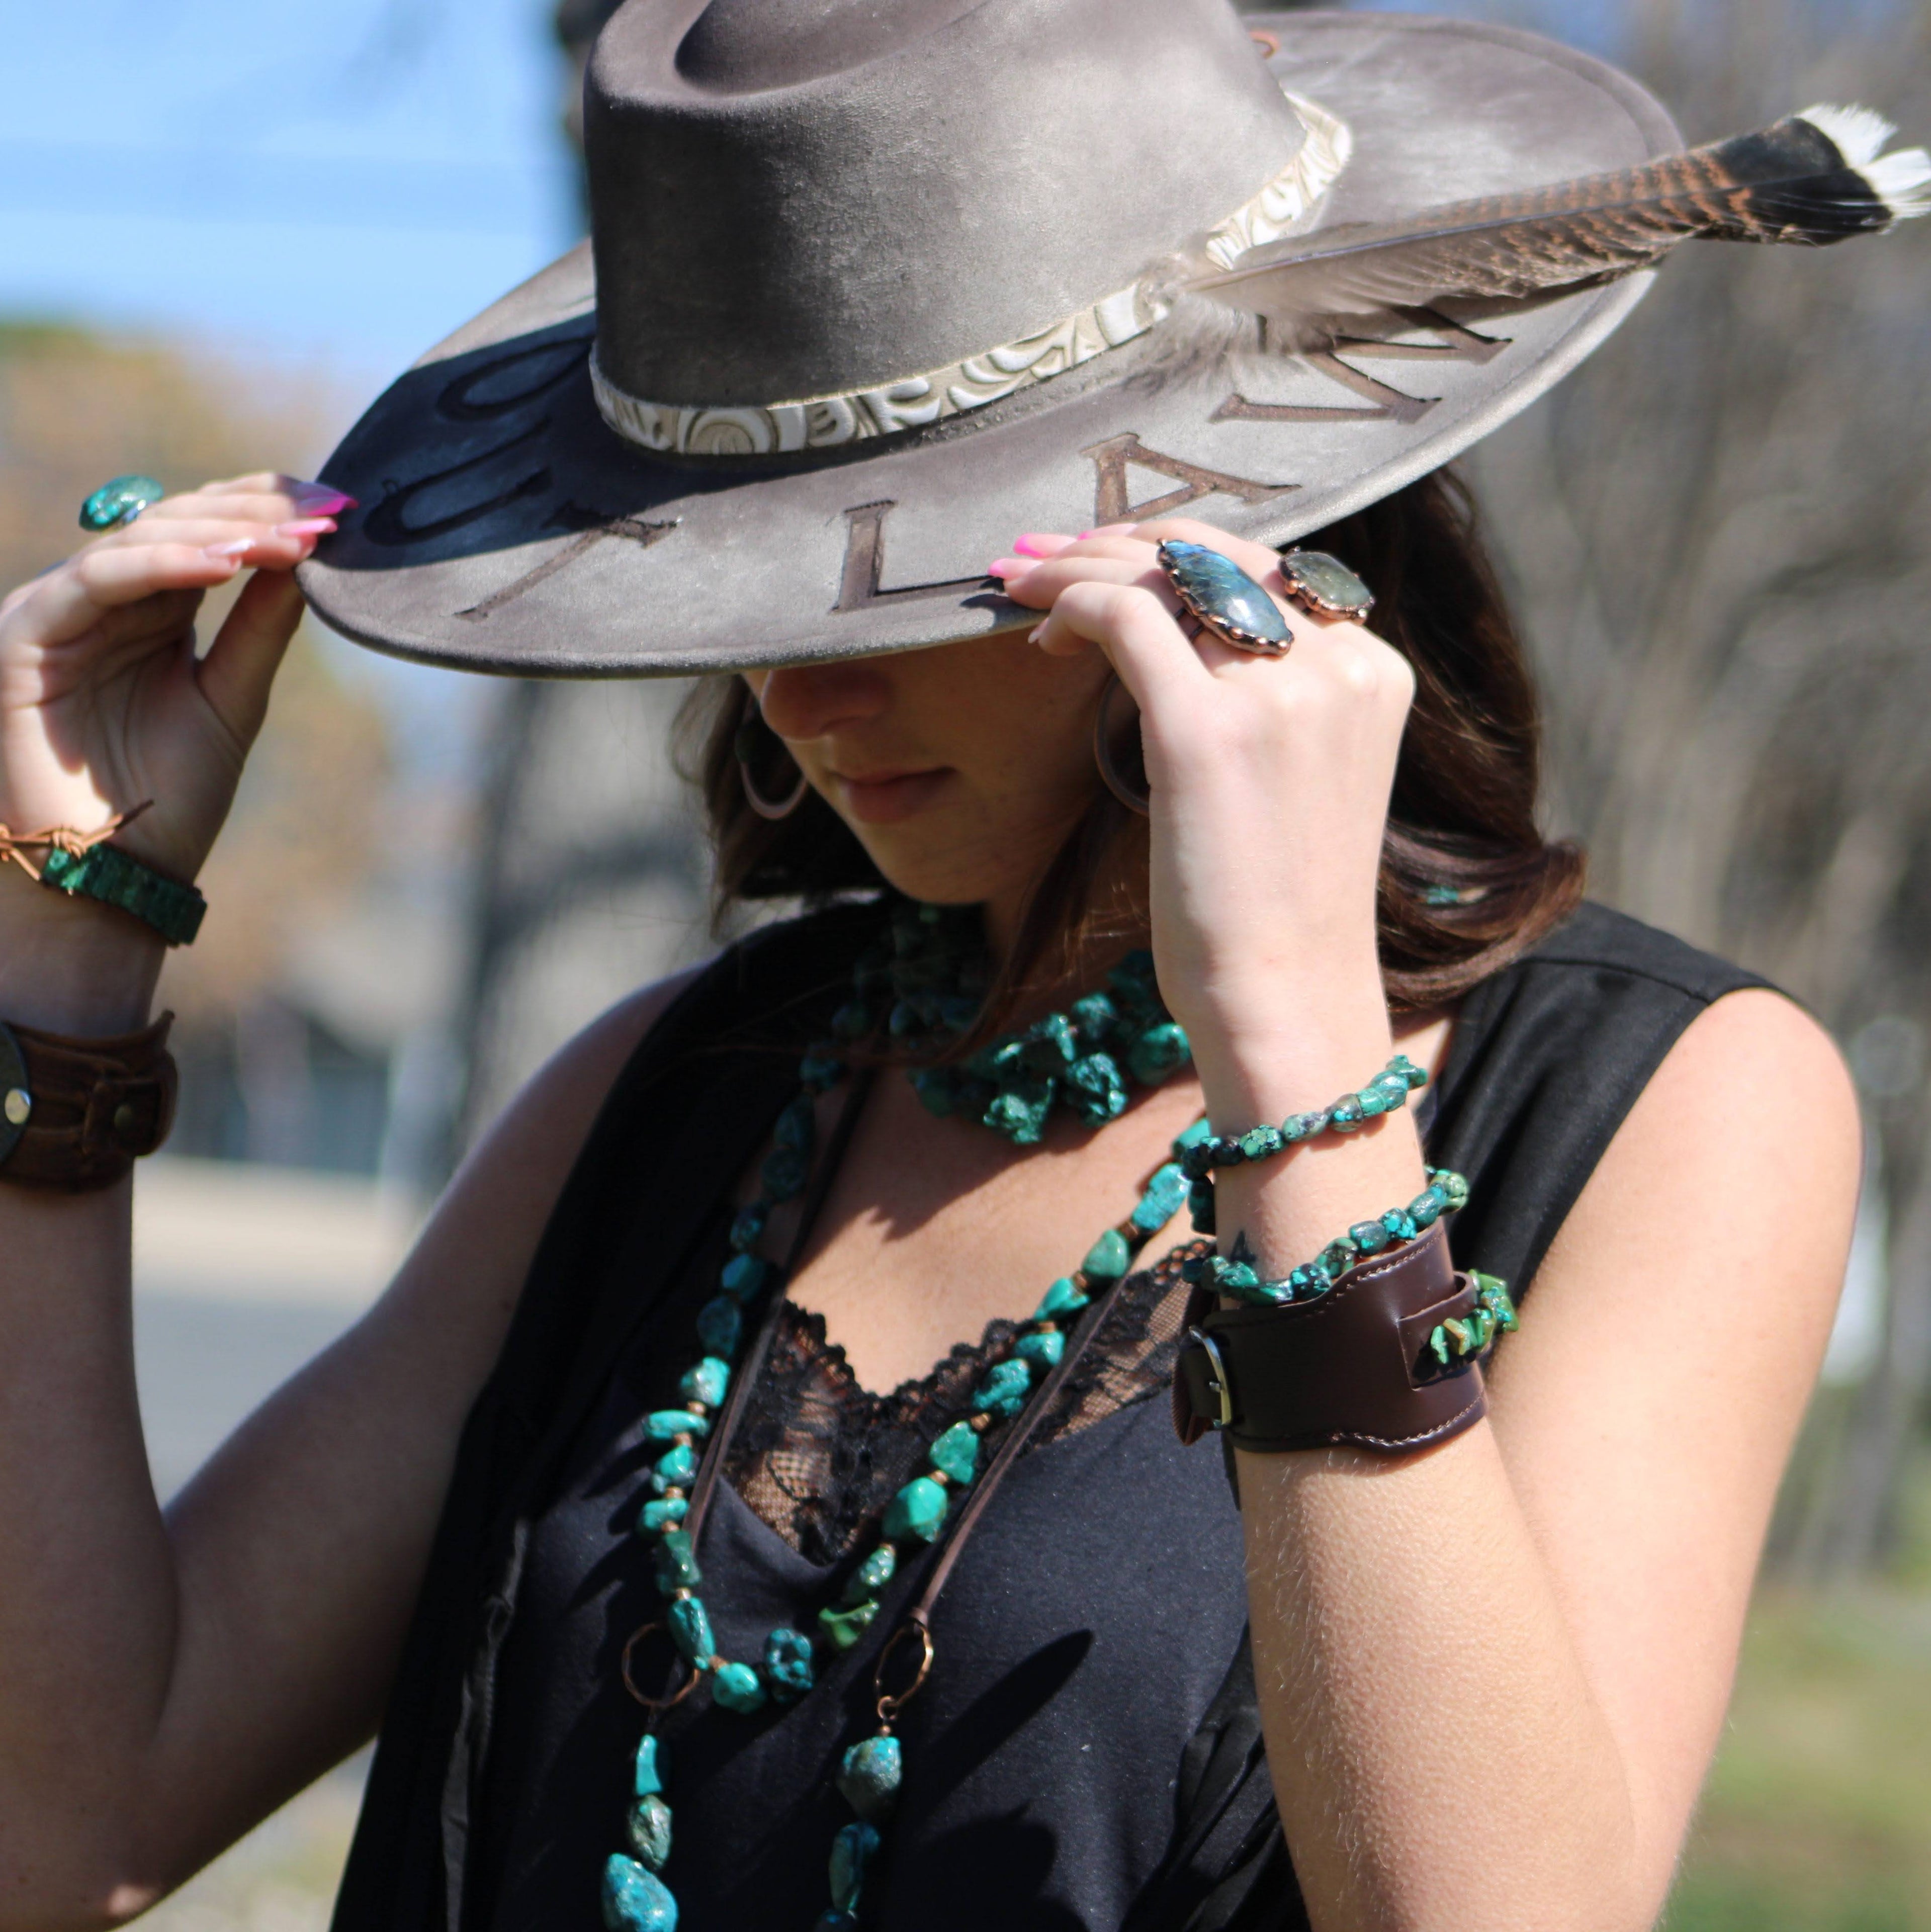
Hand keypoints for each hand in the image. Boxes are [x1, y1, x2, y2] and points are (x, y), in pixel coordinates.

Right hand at [0, 474, 345, 1025]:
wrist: (118, 870)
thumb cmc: (172, 794)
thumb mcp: (233, 697)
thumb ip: (261, 626)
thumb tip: (306, 559)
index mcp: (152, 609)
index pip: (206, 531)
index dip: (266, 510)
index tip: (338, 507)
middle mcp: (105, 601)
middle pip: (176, 523)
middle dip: (254, 512)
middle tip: (324, 512)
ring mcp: (61, 612)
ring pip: (139, 540)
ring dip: (220, 532)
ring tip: (288, 538)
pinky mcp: (26, 636)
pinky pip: (98, 580)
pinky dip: (163, 566)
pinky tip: (226, 563)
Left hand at [990, 520, 1413, 1087]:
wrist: (1286, 998)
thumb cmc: (1271, 908)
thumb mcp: (1299, 778)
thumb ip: (1268, 699)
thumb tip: (1176, 638)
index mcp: (1370, 672)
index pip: (1267, 568)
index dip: (1177, 550)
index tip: (1106, 560)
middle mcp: (1337, 665)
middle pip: (1217, 551)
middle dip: (1119, 539)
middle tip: (1040, 554)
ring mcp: (1279, 692)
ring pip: (1162, 573)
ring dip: (1078, 565)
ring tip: (1018, 583)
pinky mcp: (1206, 729)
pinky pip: (1125, 617)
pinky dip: (1070, 606)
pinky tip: (1037, 637)